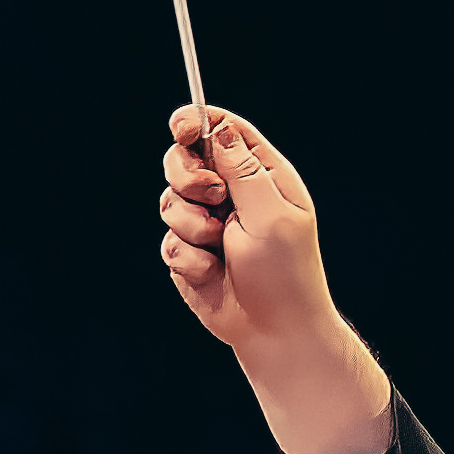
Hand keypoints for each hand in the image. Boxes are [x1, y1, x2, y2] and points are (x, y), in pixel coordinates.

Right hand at [155, 105, 397, 453]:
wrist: (274, 331)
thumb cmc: (285, 273)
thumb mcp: (271, 213)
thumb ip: (242, 168)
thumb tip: (219, 127)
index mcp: (259, 175)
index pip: (222, 130)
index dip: (197, 122)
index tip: (182, 127)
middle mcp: (231, 194)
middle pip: (184, 158)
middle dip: (187, 177)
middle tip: (211, 198)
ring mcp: (207, 223)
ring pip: (169, 201)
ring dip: (191, 225)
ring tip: (217, 247)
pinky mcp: (189, 253)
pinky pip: (168, 241)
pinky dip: (187, 258)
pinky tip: (211, 273)